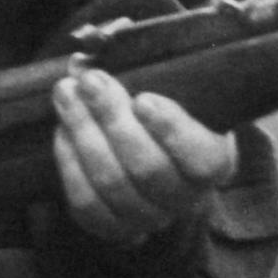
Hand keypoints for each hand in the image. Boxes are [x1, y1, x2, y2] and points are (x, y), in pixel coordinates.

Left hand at [52, 68, 236, 247]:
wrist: (150, 146)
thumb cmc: (163, 103)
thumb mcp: (167, 80)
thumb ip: (142, 62)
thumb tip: (95, 49)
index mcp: (214, 158)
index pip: (203, 160)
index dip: (172, 131)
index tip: (143, 99)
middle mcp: (187, 197)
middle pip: (148, 169)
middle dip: (112, 119)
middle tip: (89, 80)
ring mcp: (151, 217)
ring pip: (113, 185)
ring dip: (83, 133)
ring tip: (66, 93)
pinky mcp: (115, 228)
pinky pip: (87, 204)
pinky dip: (70, 162)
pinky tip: (63, 129)